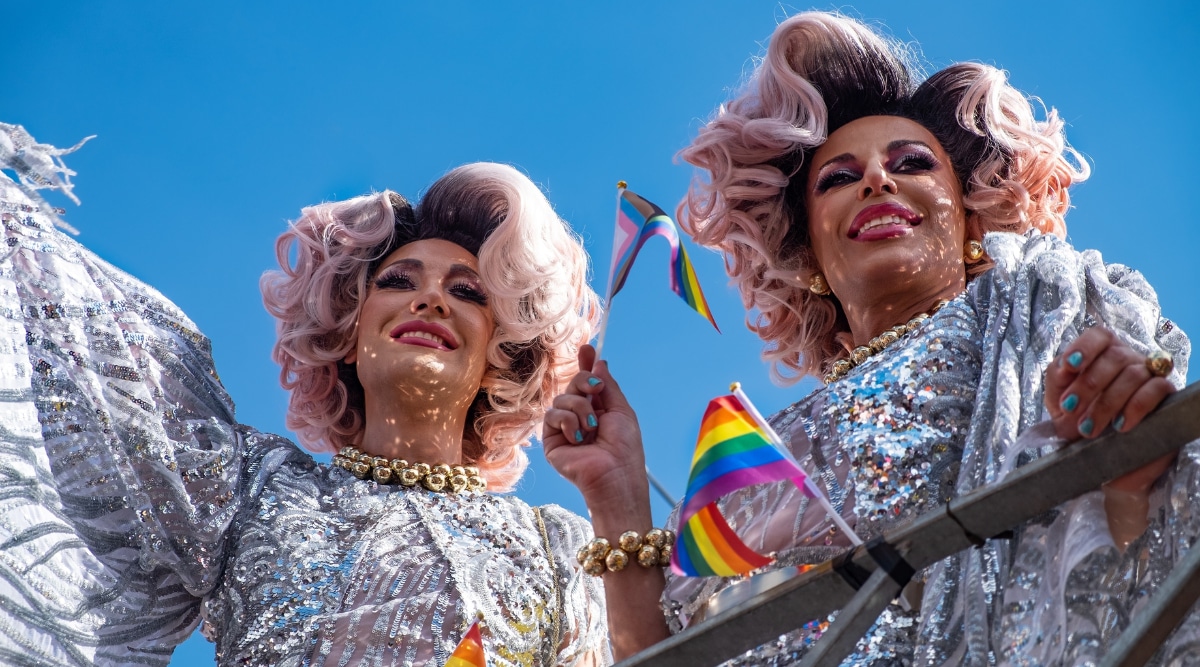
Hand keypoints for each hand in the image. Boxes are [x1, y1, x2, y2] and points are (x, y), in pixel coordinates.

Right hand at [543, 345, 648, 504]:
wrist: (615, 475)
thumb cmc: (625, 448)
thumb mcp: (621, 410)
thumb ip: (608, 386)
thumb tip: (600, 363)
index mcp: (597, 410)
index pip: (586, 383)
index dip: (586, 365)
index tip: (588, 349)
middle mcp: (578, 417)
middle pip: (572, 384)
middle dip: (584, 382)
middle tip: (597, 390)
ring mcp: (563, 429)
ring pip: (562, 398)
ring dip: (581, 409)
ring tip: (593, 429)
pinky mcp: (551, 440)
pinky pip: (553, 415)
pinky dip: (569, 423)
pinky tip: (579, 439)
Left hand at [1044, 327, 1176, 492]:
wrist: (1099, 457)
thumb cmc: (1078, 421)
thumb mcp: (1058, 400)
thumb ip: (1056, 378)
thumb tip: (1063, 366)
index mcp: (1101, 354)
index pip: (1099, 335)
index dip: (1085, 346)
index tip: (1069, 366)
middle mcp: (1128, 360)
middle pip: (1114, 357)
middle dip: (1088, 385)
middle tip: (1070, 410)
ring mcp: (1149, 376)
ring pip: (1133, 375)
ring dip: (1106, 403)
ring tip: (1089, 429)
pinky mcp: (1166, 397)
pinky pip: (1157, 390)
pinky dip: (1135, 407)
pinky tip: (1120, 426)